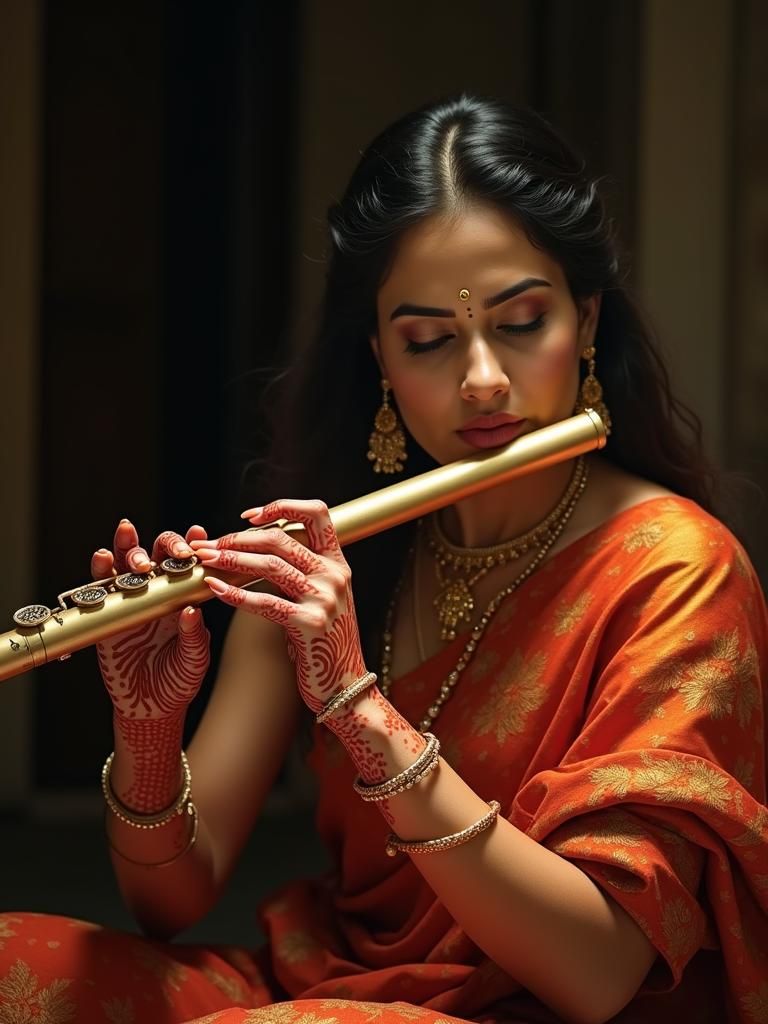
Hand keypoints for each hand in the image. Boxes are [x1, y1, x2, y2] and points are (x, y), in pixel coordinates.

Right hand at [92, 519, 210, 719]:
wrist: (149, 707)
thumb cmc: (179, 680)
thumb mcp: (194, 660)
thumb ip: (194, 636)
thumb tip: (192, 610)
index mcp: (184, 598)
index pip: (189, 564)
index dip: (193, 545)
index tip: (199, 534)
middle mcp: (158, 593)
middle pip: (159, 553)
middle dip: (166, 545)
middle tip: (174, 553)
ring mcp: (131, 599)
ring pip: (127, 561)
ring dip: (129, 546)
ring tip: (132, 543)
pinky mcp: (106, 612)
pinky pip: (100, 586)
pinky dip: (100, 568)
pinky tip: (102, 557)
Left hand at [190, 499, 366, 713]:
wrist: (345, 686)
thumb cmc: (326, 642)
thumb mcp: (322, 598)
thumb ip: (302, 571)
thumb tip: (260, 548)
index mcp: (338, 563)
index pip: (316, 513)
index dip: (281, 506)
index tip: (248, 516)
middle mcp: (334, 575)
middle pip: (280, 537)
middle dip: (238, 538)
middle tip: (209, 545)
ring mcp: (324, 599)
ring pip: (269, 564)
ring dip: (230, 560)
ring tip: (205, 561)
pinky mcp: (309, 624)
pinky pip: (265, 602)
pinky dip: (235, 593)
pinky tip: (215, 590)